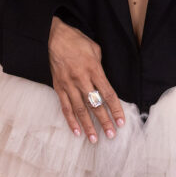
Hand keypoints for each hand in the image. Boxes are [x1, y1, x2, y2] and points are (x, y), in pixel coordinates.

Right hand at [47, 17, 125, 141]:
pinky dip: (71, 120)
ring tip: (94, 139)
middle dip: (104, 121)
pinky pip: (65, 107)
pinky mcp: (58, 87)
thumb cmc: (76, 40)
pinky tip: (77, 131)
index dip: (116, 109)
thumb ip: (100, 68)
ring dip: (88, 125)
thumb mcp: (95, 50)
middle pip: (95, 105)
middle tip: (111, 134)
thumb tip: (103, 82)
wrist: (53, 37)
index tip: (121, 121)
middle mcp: (81, 79)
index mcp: (93, 69)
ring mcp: (68, 85)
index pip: (108, 93)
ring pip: (80, 109)